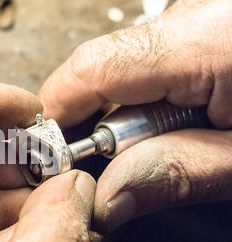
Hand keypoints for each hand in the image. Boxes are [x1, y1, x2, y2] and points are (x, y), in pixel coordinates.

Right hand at [39, 0, 231, 231]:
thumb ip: (175, 174)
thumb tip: (106, 195)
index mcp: (215, 41)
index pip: (92, 69)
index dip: (59, 112)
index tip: (54, 154)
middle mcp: (200, 13)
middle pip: (105, 70)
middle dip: (104, 125)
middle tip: (135, 164)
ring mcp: (201, 13)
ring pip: (129, 68)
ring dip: (138, 113)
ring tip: (184, 136)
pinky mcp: (206, 21)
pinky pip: (154, 59)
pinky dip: (159, 94)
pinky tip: (194, 112)